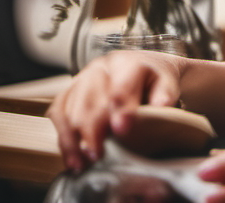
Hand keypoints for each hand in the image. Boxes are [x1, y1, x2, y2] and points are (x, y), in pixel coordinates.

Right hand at [46, 50, 183, 171]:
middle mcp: (101, 68)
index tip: (122, 129)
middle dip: (93, 130)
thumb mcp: (167, 82)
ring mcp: (82, 78)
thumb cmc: (155, 79)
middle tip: (98, 154)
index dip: (121, 108)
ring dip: (74, 138)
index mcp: (128, 62)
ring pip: (70, 108)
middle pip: (90, 100)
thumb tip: (162, 105)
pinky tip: (72, 155)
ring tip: (82, 162)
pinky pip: (58, 113)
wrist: (145, 69)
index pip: (122, 85)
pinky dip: (63, 137)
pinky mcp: (69, 92)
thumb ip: (164, 93)